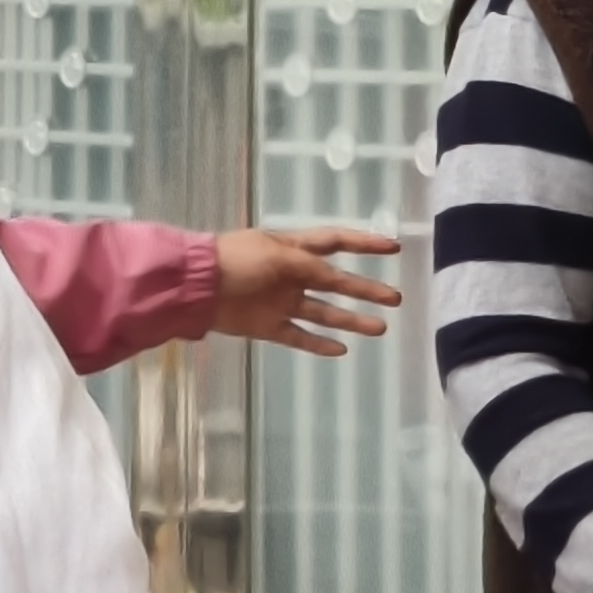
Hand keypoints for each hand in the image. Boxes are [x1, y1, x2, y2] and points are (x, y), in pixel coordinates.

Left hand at [209, 227, 402, 356]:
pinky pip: (299, 336)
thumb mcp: (278, 256)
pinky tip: (341, 350)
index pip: (336, 242)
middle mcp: (292, 275)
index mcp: (293, 248)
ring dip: (352, 320)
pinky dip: (318, 345)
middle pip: (337, 282)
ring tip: (380, 328)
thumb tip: (337, 279)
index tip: (393, 247)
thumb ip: (310, 267)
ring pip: (324, 313)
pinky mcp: (269, 326)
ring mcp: (281, 302)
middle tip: (396, 299)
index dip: (365, 243)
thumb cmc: (236, 261)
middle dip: (366, 289)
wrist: (196, 286)